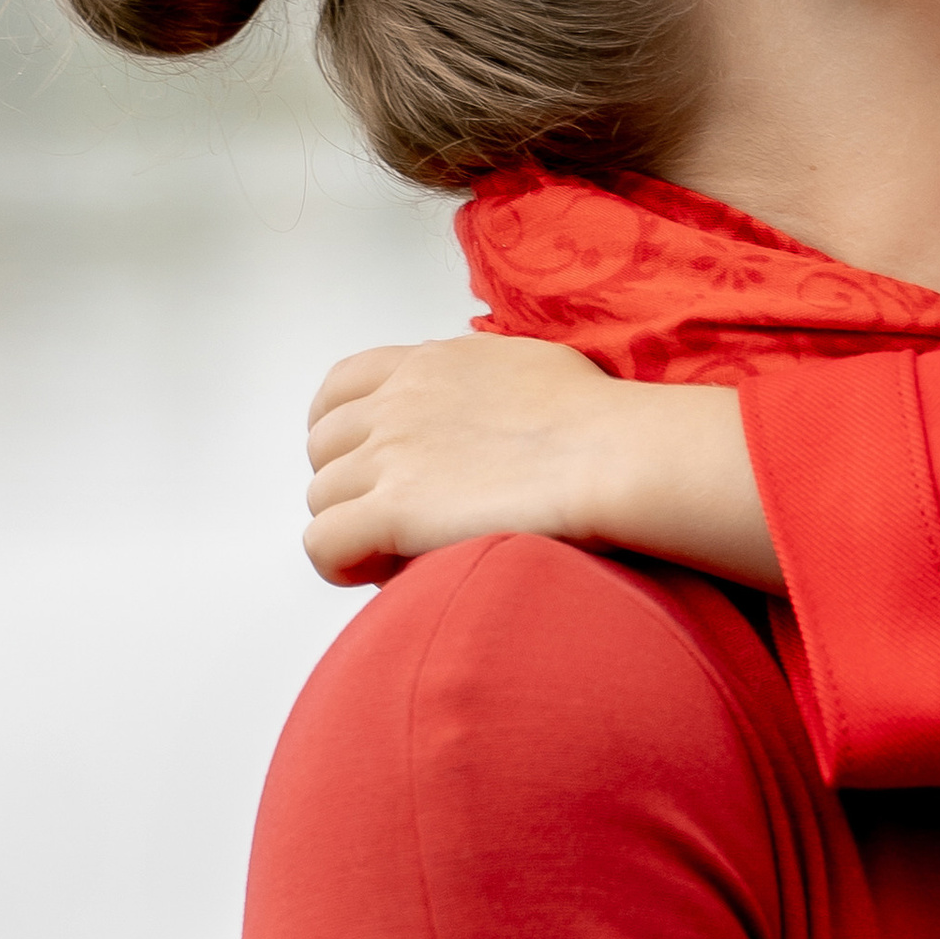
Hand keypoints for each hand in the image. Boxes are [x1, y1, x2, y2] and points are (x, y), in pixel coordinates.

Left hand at [305, 338, 776, 590]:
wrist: (616, 456)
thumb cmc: (601, 423)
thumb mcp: (530, 369)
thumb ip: (483, 383)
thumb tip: (488, 408)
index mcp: (428, 364)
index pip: (341, 389)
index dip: (346, 435)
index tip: (375, 469)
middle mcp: (397, 402)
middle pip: (324, 448)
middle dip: (351, 487)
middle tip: (397, 523)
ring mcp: (389, 454)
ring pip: (322, 499)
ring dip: (354, 529)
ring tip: (403, 556)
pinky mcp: (391, 510)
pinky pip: (324, 543)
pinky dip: (342, 563)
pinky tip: (378, 574)